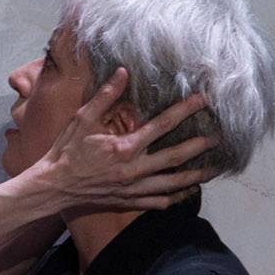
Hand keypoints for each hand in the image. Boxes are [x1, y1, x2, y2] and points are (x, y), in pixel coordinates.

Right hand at [34, 72, 219, 213]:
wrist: (53, 187)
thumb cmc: (66, 151)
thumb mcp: (82, 119)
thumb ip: (105, 96)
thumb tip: (122, 72)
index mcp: (125, 147)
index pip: (162, 125)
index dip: (185, 110)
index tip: (203, 100)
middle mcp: (134, 170)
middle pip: (176, 157)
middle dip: (201, 146)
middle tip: (221, 137)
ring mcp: (134, 188)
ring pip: (174, 183)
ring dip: (197, 175)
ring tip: (216, 168)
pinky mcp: (130, 201)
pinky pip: (160, 201)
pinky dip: (178, 197)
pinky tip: (190, 191)